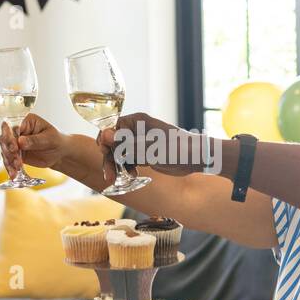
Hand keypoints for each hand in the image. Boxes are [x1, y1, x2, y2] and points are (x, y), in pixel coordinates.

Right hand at [0, 114, 66, 176]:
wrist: (59, 154)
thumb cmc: (56, 141)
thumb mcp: (49, 139)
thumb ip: (35, 140)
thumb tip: (20, 141)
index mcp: (26, 121)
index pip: (12, 126)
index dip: (10, 136)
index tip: (14, 147)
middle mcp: (17, 130)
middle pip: (4, 138)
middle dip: (8, 150)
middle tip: (16, 160)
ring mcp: (15, 142)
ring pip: (5, 150)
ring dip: (9, 160)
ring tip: (17, 169)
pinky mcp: (15, 154)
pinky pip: (8, 160)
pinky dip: (10, 167)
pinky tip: (13, 174)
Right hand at [96, 112, 210, 176]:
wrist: (195, 158)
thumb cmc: (176, 149)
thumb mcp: (150, 148)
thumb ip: (126, 143)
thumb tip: (105, 135)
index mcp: (136, 121)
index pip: (112, 127)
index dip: (105, 140)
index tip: (104, 153)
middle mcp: (136, 129)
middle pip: (114, 142)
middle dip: (110, 158)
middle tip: (109, 176)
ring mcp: (140, 142)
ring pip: (120, 152)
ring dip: (118, 165)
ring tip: (120, 178)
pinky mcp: (144, 153)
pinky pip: (129, 159)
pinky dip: (127, 167)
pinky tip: (132, 175)